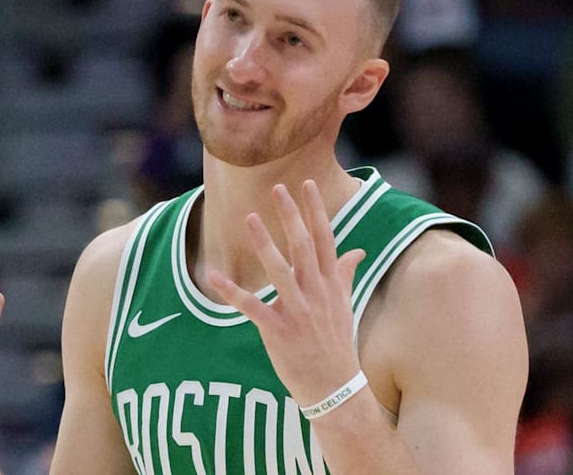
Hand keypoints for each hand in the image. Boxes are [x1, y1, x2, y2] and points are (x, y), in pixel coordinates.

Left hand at [208, 180, 365, 405]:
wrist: (335, 387)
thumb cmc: (338, 344)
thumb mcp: (345, 306)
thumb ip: (345, 275)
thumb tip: (357, 252)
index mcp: (331, 285)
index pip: (325, 239)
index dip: (315, 211)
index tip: (307, 184)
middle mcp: (316, 294)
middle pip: (302, 247)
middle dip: (291, 216)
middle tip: (277, 188)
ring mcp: (298, 312)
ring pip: (279, 271)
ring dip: (264, 244)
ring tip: (250, 217)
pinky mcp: (279, 332)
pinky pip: (252, 308)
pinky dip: (232, 293)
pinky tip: (215, 276)